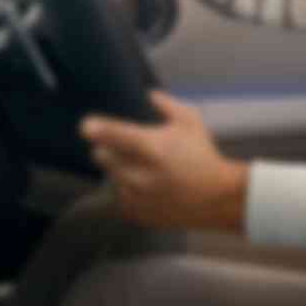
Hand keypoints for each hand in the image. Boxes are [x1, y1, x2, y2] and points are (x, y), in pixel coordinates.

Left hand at [80, 91, 247, 232]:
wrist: (218, 198)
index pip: (111, 133)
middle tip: (129, 149)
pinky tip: (149, 188)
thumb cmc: (204, 156)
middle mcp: (139, 172)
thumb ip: (168, 105)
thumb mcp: (191, 122)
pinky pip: (118, 197)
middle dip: (110, 149)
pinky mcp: (136, 212)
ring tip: (146, 171)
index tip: (86, 126)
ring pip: (109, 177)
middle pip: (101, 155)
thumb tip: (149, 94)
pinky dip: (128, 192)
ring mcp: (136, 196)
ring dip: (121, 171)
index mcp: (152, 146)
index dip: (95, 128)